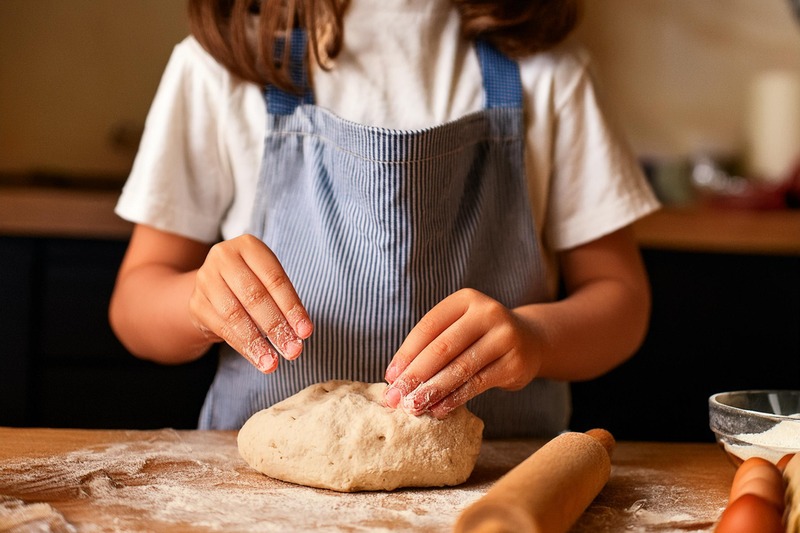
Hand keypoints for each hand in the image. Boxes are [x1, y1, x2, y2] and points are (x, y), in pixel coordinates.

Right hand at [189, 234, 312, 372]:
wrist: (214, 288)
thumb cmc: (252, 283)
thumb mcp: (269, 281)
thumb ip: (283, 302)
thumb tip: (300, 333)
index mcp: (249, 246)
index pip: (274, 279)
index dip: (292, 307)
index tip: (306, 332)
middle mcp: (223, 257)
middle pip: (255, 296)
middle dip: (276, 327)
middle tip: (293, 351)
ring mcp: (206, 279)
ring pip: (235, 314)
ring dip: (257, 342)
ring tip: (273, 363)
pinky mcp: (197, 303)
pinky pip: (222, 328)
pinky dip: (243, 346)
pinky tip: (258, 359)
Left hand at [383, 288, 541, 417]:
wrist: (530, 342)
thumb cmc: (479, 337)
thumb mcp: (458, 328)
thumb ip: (431, 346)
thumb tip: (395, 379)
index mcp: (465, 299)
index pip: (428, 327)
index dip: (406, 353)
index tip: (389, 378)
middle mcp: (487, 313)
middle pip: (443, 347)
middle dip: (416, 375)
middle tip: (396, 398)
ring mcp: (505, 337)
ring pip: (460, 368)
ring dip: (433, 390)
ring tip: (413, 407)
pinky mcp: (515, 363)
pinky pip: (477, 383)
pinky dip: (454, 398)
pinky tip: (438, 409)